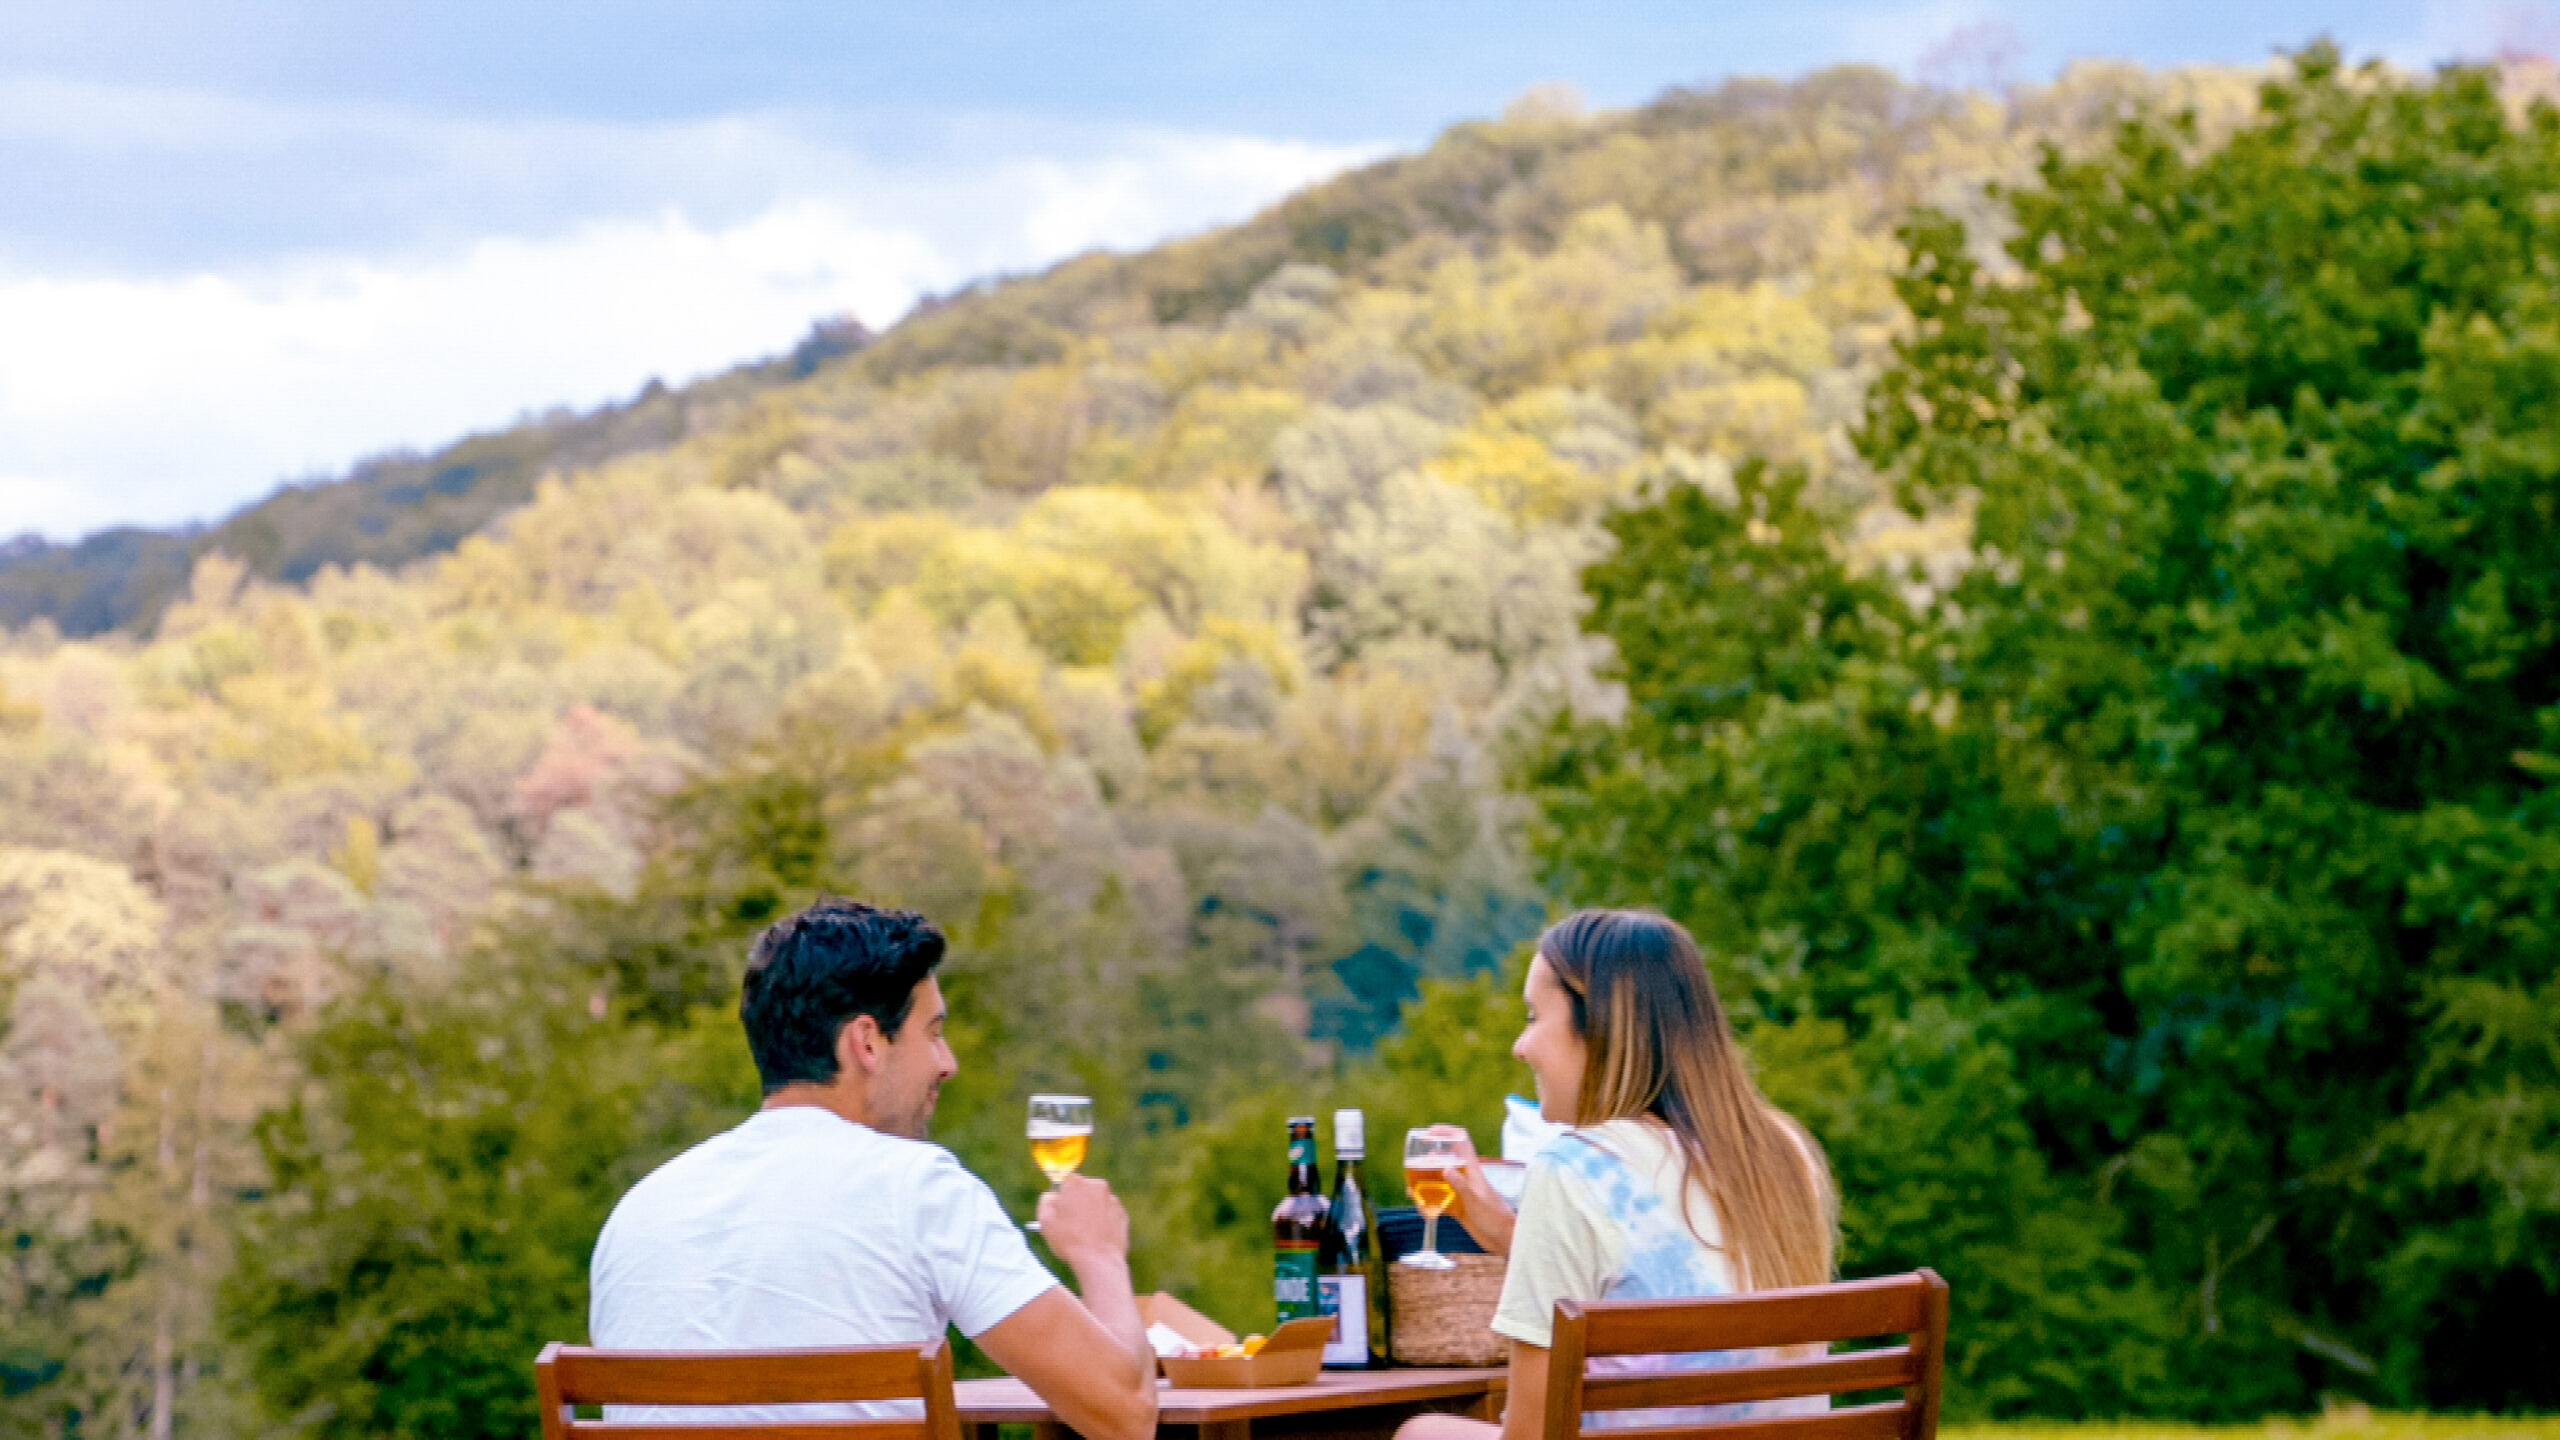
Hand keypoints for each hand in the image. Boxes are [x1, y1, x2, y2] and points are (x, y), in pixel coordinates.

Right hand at [1035, 1175, 1129, 1270]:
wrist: (1099, 1260)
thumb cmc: (1069, 1240)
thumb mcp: (1045, 1220)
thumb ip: (1046, 1201)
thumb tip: (1052, 1196)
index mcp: (1076, 1183)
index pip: (1066, 1183)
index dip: (1061, 1198)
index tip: (1060, 1212)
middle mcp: (1097, 1186)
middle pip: (1083, 1191)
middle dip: (1077, 1204)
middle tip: (1071, 1225)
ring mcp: (1112, 1200)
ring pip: (1096, 1203)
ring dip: (1090, 1213)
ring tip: (1084, 1236)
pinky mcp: (1122, 1214)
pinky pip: (1108, 1215)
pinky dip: (1103, 1223)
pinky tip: (1096, 1239)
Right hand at [1426, 1124, 1517, 1257]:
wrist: (1504, 1239)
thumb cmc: (1495, 1218)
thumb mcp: (1476, 1200)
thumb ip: (1461, 1185)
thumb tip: (1444, 1168)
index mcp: (1473, 1169)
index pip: (1461, 1141)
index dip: (1446, 1132)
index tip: (1428, 1133)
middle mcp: (1466, 1177)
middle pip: (1445, 1159)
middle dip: (1428, 1159)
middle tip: (1413, 1165)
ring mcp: (1461, 1192)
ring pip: (1439, 1180)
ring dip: (1425, 1182)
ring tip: (1412, 1189)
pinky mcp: (1458, 1207)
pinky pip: (1439, 1200)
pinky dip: (1428, 1202)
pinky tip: (1420, 1206)